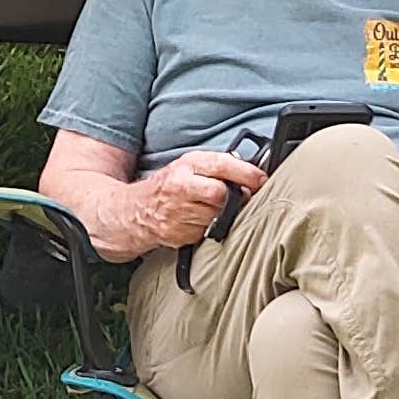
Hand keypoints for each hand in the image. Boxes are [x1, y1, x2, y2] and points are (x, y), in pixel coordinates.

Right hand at [115, 149, 262, 256]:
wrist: (137, 211)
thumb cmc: (169, 186)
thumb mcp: (189, 166)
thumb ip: (217, 167)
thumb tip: (251, 173)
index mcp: (186, 166)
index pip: (221, 165)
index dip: (246, 173)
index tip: (261, 179)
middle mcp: (180, 187)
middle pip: (220, 194)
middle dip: (235, 197)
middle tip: (242, 198)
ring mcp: (178, 213)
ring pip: (217, 216)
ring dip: (224, 214)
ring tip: (217, 208)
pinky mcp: (178, 233)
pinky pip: (206, 231)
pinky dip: (210, 227)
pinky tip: (202, 220)